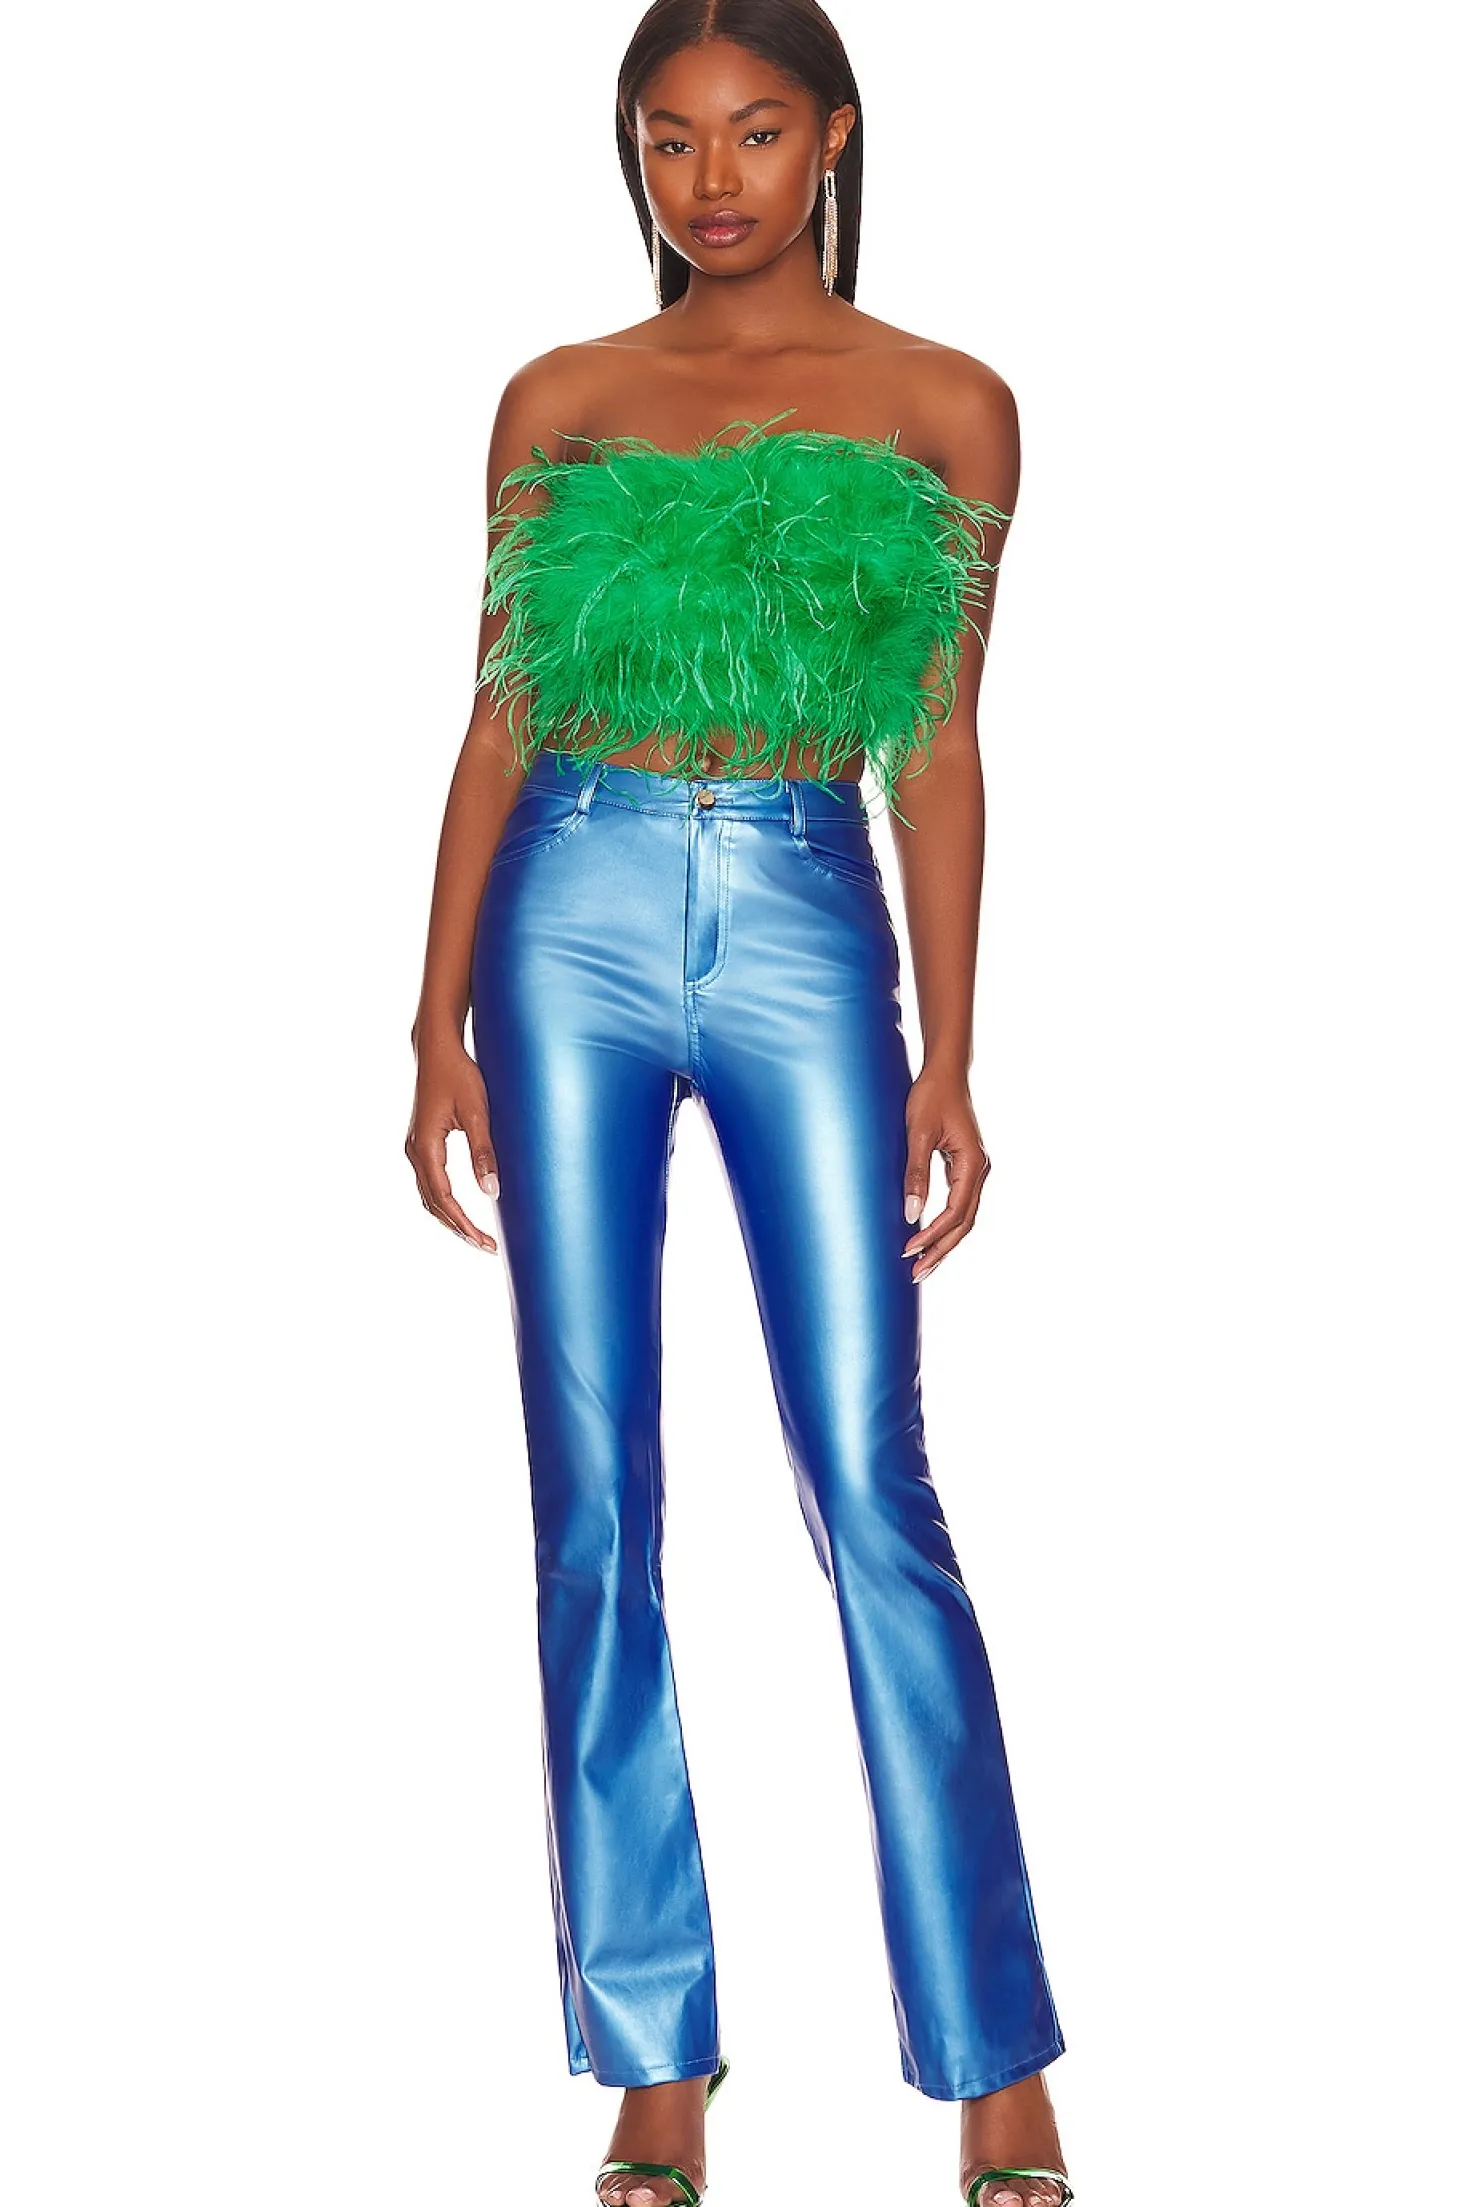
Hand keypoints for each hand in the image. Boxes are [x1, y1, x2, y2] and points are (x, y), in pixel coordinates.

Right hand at [405, 1039, 498, 1250]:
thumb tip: (492, 1191)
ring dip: (450, 1218)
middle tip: (487, 1247)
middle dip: (459, 1228)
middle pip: (433, 1204)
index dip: (465, 1224)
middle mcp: (415, 1151)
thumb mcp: (478, 1112)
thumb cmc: (458, 1075)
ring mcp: (415, 1148)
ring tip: (476, 1235)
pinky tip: (461, 1210)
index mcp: (426, 1147)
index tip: (486, 1242)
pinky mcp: (421, 1143)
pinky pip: (429, 1183)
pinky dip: (444, 1202)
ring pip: (429, 1196)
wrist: (436, 1050)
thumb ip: (484, 1151)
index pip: (445, 1199)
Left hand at [902, 1067, 990, 1282]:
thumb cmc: (931, 1097)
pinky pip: (959, 1205)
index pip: (955, 1213)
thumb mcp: (917, 1133)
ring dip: (944, 1242)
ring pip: (964, 1217)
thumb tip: (911, 1213)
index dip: (932, 1235)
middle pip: (964, 1223)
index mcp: (973, 1163)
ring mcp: (975, 1170)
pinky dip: (945, 1225)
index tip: (908, 1249)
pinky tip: (929, 1236)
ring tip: (922, 1264)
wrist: (945, 1072)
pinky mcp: (966, 1167)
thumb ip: (915, 1173)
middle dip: (941, 1250)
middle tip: (916, 1274)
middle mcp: (980, 1170)